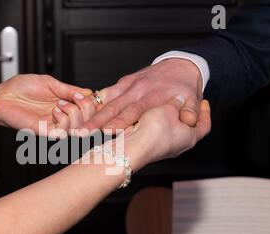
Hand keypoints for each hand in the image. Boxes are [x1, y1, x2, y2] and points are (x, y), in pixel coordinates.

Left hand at [0, 74, 91, 134]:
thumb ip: (69, 89)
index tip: (93, 95)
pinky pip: (64, 132)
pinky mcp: (45, 132)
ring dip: (74, 112)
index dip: (93, 104)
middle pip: (87, 121)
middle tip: (77, 97)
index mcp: (64, 104)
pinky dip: (64, 119)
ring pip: (78, 127)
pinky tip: (55, 110)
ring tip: (60, 103)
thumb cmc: (19, 88)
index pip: (87, 110)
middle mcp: (61, 117)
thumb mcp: (50, 83)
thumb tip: (89, 92)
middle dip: (87, 108)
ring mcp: (54, 125)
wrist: (2, 96)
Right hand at [82, 58, 202, 131]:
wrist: (180, 65)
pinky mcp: (123, 83)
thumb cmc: (184, 87)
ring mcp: (128, 86)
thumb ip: (191, 111)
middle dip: (96, 121)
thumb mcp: (193, 99)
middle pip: (113, 107)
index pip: (133, 112)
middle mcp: (137, 90)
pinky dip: (92, 102)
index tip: (105, 132)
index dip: (119, 122)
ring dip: (90, 114)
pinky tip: (78, 112)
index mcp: (153, 96)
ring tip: (75, 126)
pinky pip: (105, 93)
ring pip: (105, 100)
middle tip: (81, 132)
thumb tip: (189, 121)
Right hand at [122, 97, 210, 171]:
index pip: (204, 125)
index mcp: (189, 138)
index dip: (205, 112)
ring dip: (167, 118)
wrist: (132, 147)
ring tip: (162, 107)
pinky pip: (155, 133)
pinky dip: (154, 123)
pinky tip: (148, 116)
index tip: (203, 102)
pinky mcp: (149, 147)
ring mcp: (164, 148)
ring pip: (169, 130)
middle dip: (183, 113)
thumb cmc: (153, 132)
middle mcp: (178, 145)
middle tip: (181, 102)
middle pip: (186, 127)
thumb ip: (176, 103)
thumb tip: (178, 100)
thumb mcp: (169, 108)